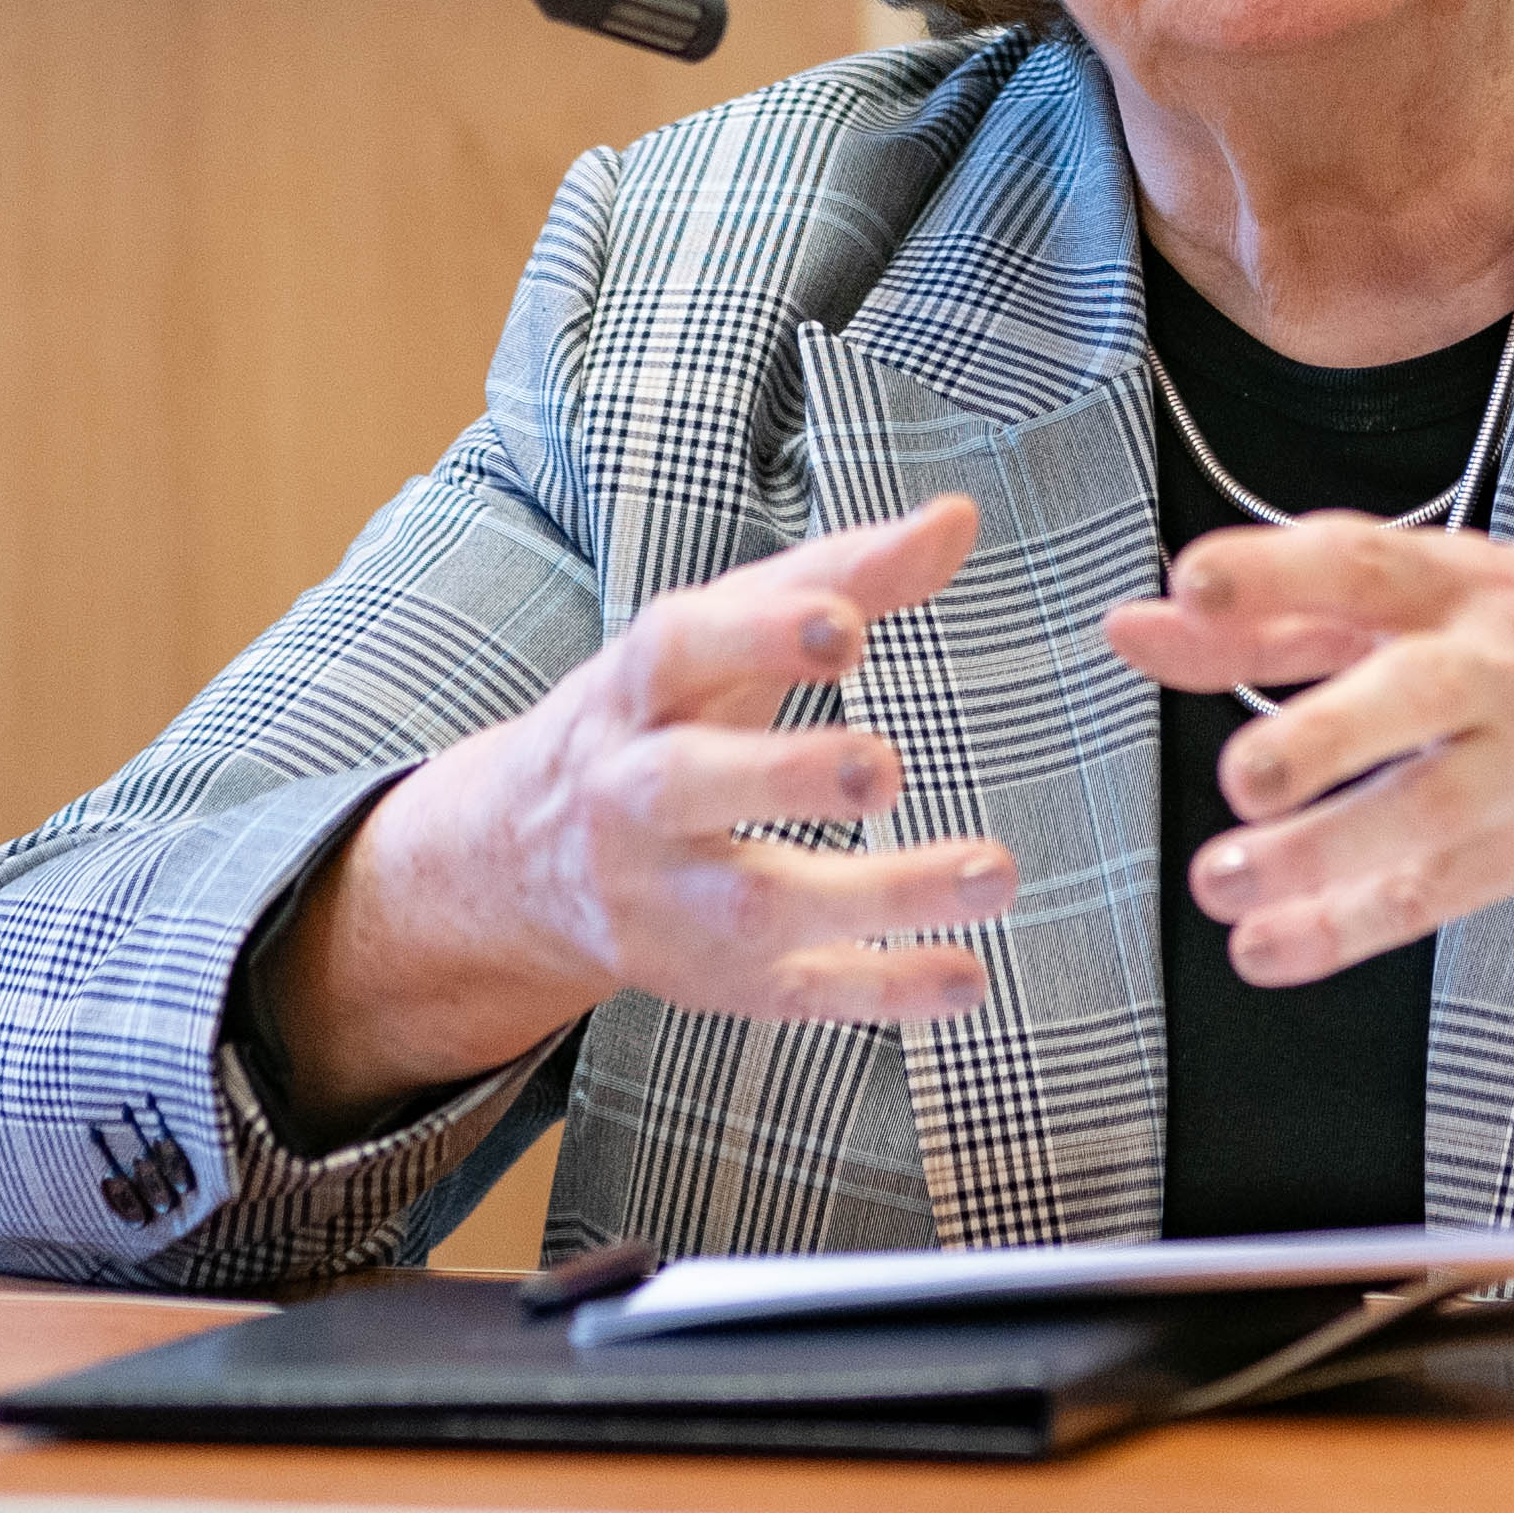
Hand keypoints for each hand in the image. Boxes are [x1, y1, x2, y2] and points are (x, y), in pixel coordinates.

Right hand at [263, 494, 1016, 1116]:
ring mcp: (666, 900)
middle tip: (882, 764)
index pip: (677, 650)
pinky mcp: (711, 979)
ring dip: (880, 896)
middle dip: (783, 773)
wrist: (519, 855)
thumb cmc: (661, 713)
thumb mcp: (722, 636)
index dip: (757, 634)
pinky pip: (795, 995)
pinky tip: (968, 977)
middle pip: (688, 785)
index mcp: (634, 692)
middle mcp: (630, 797)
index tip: (845, 623)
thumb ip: (839, 574)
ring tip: (993, 872)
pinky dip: (884, 991)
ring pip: (755, 905)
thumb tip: (958, 518)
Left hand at [1101, 520, 1513, 1027]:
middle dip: (1326, 739)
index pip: (1365, 562)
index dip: (1277, 571)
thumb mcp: (1428, 591)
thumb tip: (1136, 624)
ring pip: (1420, 820)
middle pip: (1414, 697)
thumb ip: (1275, 610)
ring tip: (1222, 881)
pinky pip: (1430, 897)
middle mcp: (1498, 669)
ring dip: (1314, 863)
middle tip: (1246, 778)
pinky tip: (1267, 947)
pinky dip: (1343, 931)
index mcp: (1464, 582)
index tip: (1193, 584)